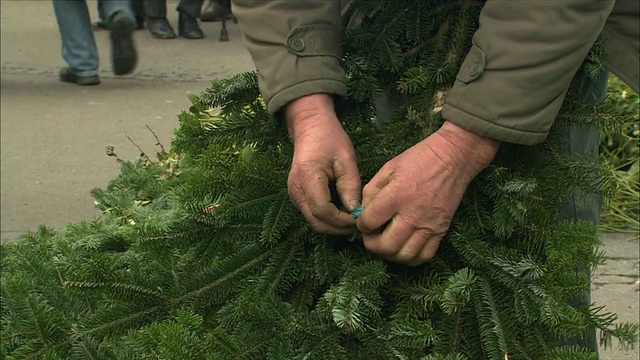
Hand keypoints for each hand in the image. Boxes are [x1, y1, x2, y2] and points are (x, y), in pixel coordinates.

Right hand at [285, 94, 361, 234]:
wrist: (310, 127)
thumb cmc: (329, 138)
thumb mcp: (346, 158)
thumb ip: (350, 186)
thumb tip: (355, 211)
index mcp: (307, 177)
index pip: (322, 211)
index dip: (341, 220)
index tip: (359, 218)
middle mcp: (296, 190)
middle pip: (316, 221)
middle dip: (338, 228)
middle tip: (359, 223)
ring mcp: (294, 194)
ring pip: (313, 221)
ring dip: (333, 225)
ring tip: (353, 218)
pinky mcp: (297, 195)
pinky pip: (312, 214)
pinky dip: (327, 218)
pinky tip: (343, 212)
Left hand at [356, 121, 499, 265]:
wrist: (453, 157)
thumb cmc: (419, 158)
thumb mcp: (389, 168)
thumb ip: (372, 191)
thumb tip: (363, 211)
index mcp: (396, 196)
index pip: (369, 222)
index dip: (361, 224)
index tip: (363, 221)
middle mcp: (412, 214)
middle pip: (385, 246)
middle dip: (372, 245)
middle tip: (371, 236)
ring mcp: (429, 225)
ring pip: (405, 255)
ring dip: (390, 255)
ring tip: (386, 244)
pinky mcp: (442, 230)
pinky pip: (425, 256)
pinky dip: (411, 258)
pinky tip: (404, 248)